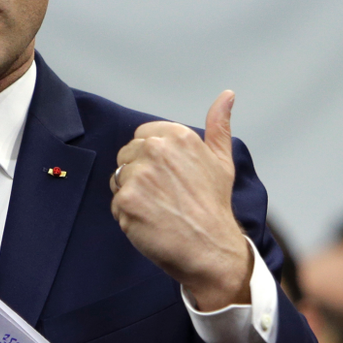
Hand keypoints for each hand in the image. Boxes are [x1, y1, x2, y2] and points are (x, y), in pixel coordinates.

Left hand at [110, 90, 251, 310]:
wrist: (211, 248)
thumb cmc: (215, 206)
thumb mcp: (222, 160)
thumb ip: (218, 125)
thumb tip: (227, 95)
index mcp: (178, 136)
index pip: (142, 136)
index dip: (151, 158)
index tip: (168, 177)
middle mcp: (157, 150)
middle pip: (127, 155)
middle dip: (139, 175)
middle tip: (165, 197)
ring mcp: (140, 175)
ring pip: (119, 178)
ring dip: (132, 195)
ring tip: (158, 210)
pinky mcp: (126, 200)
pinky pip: (115, 202)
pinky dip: (127, 215)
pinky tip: (150, 222)